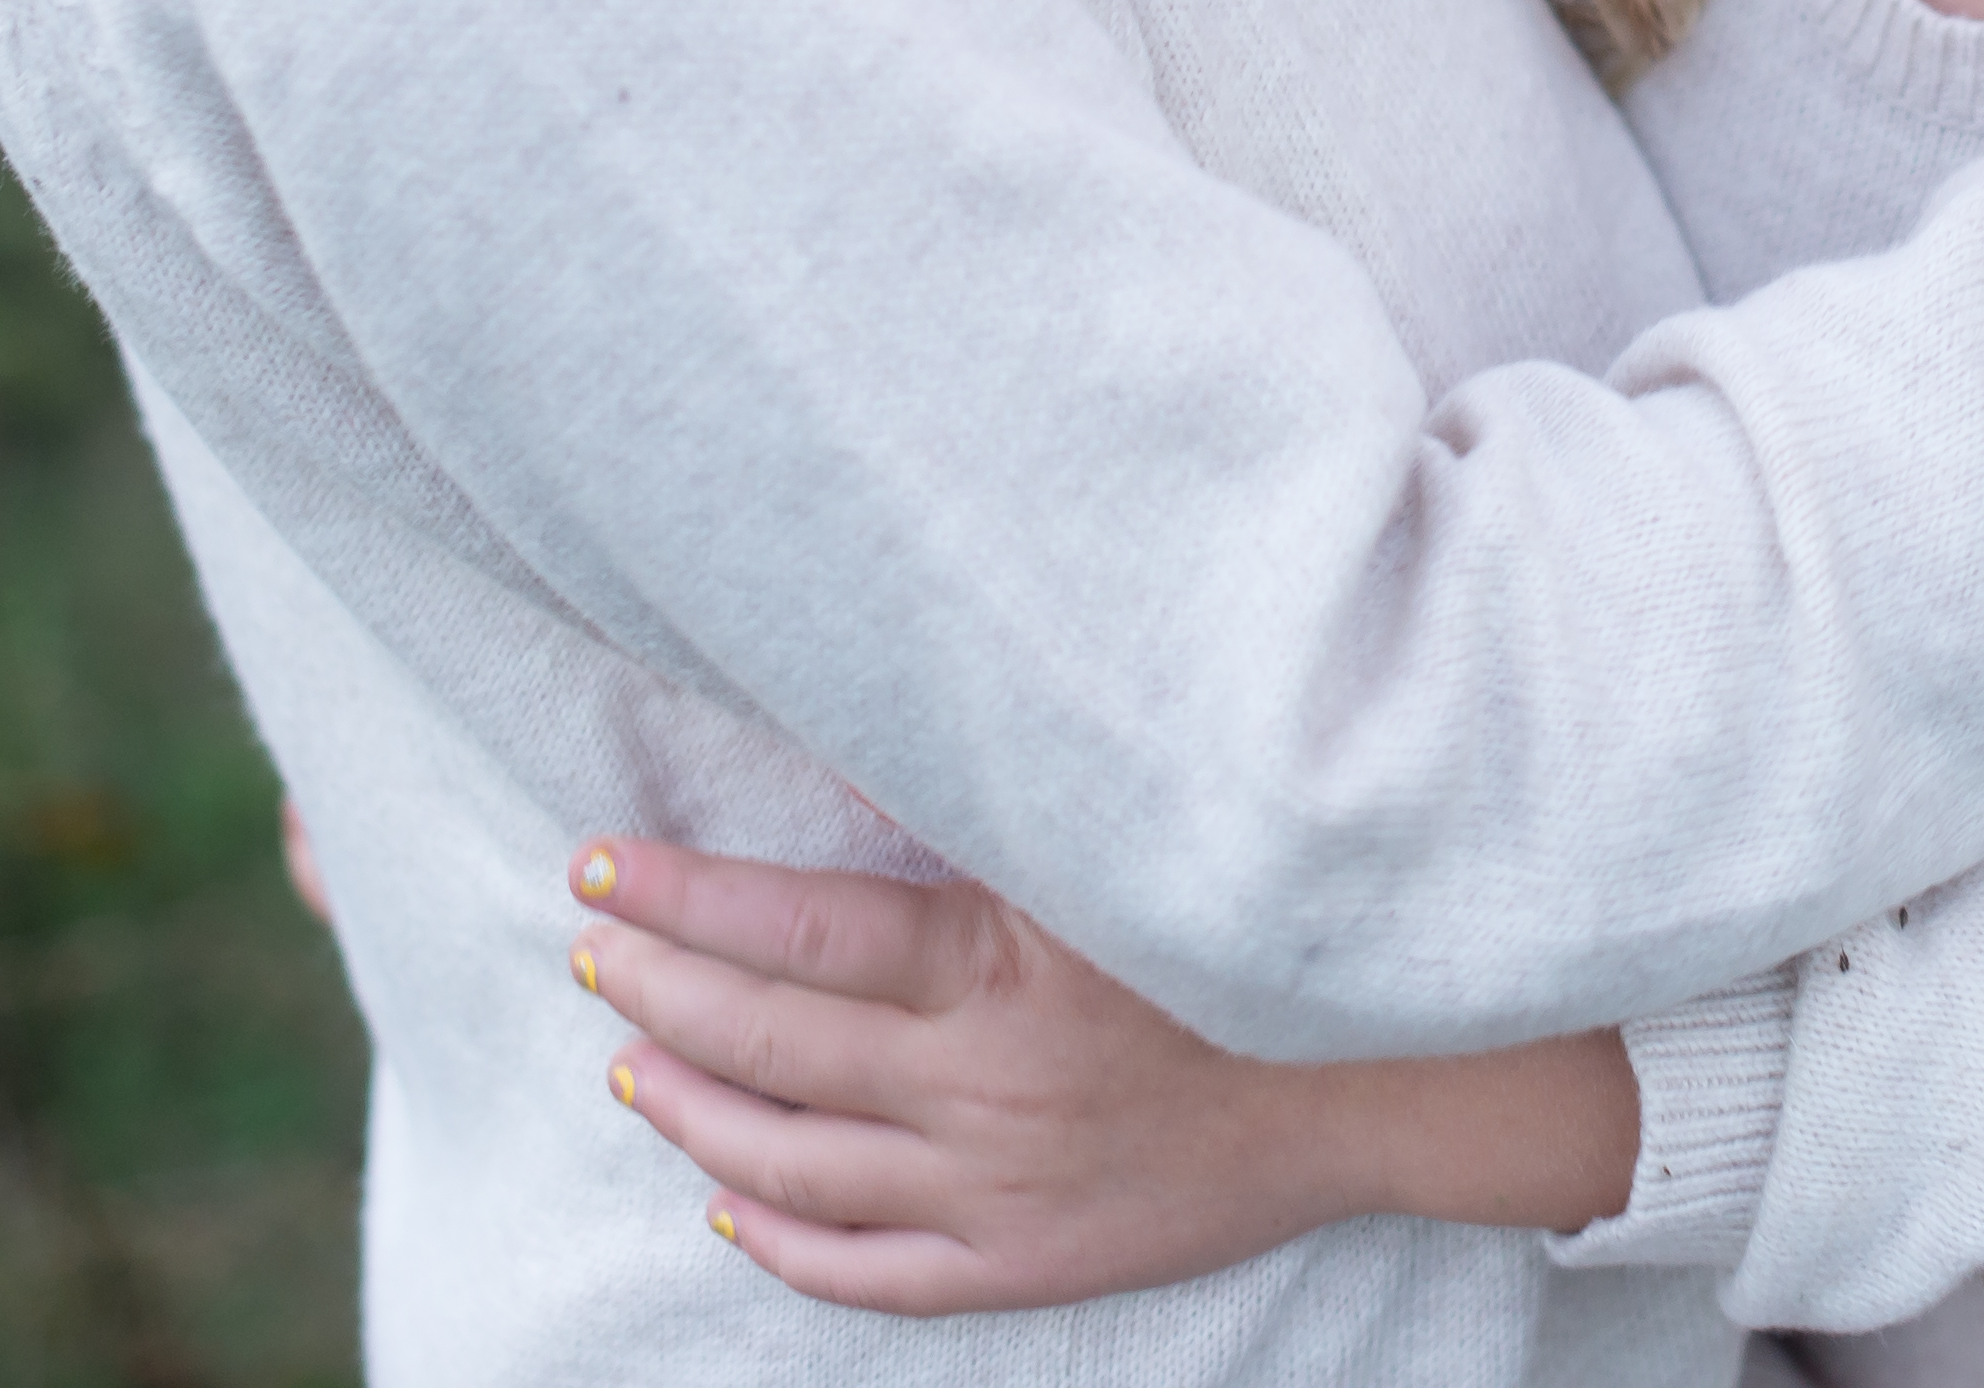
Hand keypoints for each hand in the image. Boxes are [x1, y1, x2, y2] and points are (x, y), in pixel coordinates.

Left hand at [560, 840, 1639, 1311]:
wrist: (1393, 1072)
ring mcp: (1003, 1191)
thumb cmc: (1250, 921)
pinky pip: (873, 1273)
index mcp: (1006, 968)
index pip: (795, 934)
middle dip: (658, 994)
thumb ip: (991, 785)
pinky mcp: (1032, 1261)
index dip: (681, 902)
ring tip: (628, 1061)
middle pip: (772, 1047)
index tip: (597, 866)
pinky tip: (727, 1198)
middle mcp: (987, 1089)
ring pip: (795, 1165)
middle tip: (590, 951)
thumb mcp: (1121, 835)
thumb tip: (862, 712)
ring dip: (692, 1108)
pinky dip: (782, 1238)